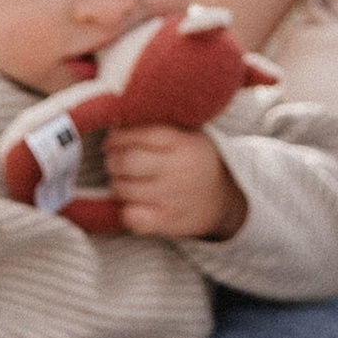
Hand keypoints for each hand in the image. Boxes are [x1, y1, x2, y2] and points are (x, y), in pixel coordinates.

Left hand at [102, 123, 244, 240]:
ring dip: (117, 184)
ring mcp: (172, 197)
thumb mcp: (188, 134)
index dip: (117, 138)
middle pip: (127, 162)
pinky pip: (132, 218)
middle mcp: (178, 169)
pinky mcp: (168, 221)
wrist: (224, 198)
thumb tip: (118, 117)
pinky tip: (134, 203)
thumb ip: (159, 125)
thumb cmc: (196, 160)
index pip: (139, 135)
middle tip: (114, 161)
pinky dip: (126, 211)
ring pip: (124, 189)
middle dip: (112, 160)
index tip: (112, 141)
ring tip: (124, 180)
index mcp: (183, 142)